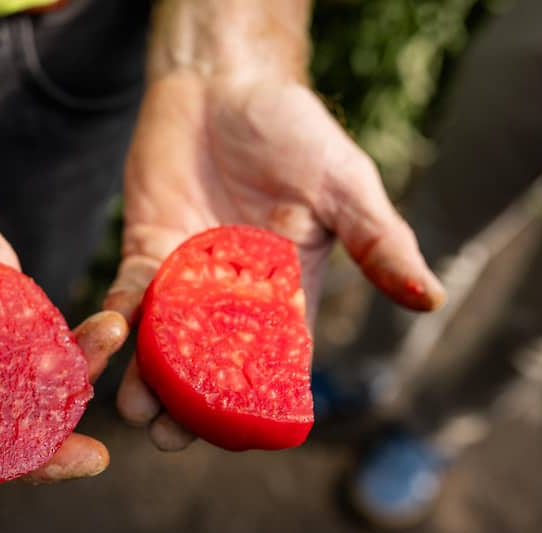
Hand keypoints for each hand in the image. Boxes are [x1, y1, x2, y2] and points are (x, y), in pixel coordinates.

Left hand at [105, 73, 444, 450]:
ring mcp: (184, 276)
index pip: (278, 359)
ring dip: (148, 375)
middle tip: (171, 438)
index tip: (247, 436)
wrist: (225, 86)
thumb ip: (379, 242)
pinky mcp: (146, 251)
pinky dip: (119, 313)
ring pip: (163, 342)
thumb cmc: (294, 133)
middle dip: (191, 403)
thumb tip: (430, 299)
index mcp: (287, 292)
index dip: (262, 399)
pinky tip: (111, 334)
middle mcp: (232, 296)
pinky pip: (129, 290)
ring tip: (136, 409)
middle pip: (211, 364)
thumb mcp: (346, 187)